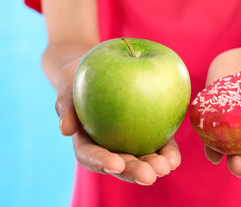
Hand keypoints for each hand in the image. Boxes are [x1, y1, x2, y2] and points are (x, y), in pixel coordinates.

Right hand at [55, 59, 180, 184]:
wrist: (101, 64)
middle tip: (149, 175)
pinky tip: (175, 159)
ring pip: (141, 158)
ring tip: (167, 167)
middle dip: (134, 171)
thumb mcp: (67, 81)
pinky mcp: (148, 130)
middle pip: (119, 163)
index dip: (102, 162)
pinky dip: (166, 152)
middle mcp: (108, 144)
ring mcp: (129, 140)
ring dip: (154, 166)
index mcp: (85, 139)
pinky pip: (158, 144)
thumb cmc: (78, 72)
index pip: (90, 155)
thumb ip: (65, 103)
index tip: (116, 164)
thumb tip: (66, 130)